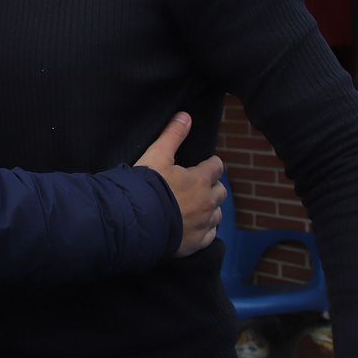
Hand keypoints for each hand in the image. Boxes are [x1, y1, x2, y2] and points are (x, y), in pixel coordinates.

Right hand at [131, 113, 223, 257]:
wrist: (136, 221)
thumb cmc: (145, 186)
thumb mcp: (156, 156)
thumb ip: (172, 136)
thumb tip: (186, 116)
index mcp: (200, 180)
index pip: (216, 167)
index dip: (210, 165)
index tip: (204, 166)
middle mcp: (207, 202)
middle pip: (221, 191)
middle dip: (212, 187)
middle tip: (198, 187)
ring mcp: (204, 224)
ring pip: (218, 214)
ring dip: (211, 209)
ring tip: (196, 207)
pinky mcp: (197, 242)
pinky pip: (210, 235)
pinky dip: (205, 229)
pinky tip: (194, 226)